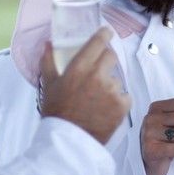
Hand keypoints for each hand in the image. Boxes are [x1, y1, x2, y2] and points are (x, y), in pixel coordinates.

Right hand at [39, 27, 130, 143]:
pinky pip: (125, 95)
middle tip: (99, 70)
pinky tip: (106, 108)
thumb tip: (48, 44)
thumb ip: (48, 60)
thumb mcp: (49, 84)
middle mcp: (98, 75)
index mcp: (79, 67)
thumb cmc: (57, 112)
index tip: (106, 32)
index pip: (98, 42)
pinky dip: (118, 100)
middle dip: (106, 60)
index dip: (104, 34)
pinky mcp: (122, 105)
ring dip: (110, 84)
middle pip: (111, 56)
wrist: (68, 141)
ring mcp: (112, 90)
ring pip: (117, 78)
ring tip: (97, 98)